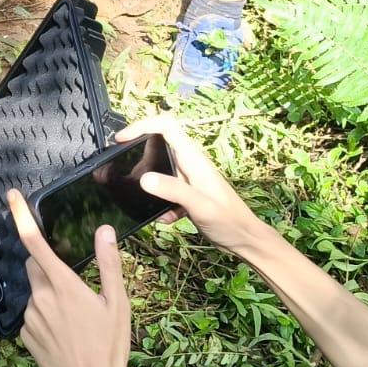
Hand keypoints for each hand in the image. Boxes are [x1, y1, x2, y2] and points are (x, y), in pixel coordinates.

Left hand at [7, 189, 130, 366]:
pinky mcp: (24, 334)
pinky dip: (45, 317)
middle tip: (73, 287)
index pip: (36, 243)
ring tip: (75, 321)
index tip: (11, 197)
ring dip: (49, 296)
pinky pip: (32, 315)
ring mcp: (29, 316)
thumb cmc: (108, 346)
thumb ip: (109, 264)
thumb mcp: (117, 304)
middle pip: (35, 267)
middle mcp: (40, 297)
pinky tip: (64, 334)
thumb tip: (103, 230)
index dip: (21, 217)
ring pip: (35, 293)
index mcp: (63, 285)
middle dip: (47, 267)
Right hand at [113, 115, 265, 255]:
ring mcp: (188, 178)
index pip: (166, 126)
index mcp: (193, 159)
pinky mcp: (187, 193)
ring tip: (139, 199)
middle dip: (138, 158)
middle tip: (123, 173)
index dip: (142, 126)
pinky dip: (159, 203)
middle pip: (158, 145)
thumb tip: (144, 178)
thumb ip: (173, 190)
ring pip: (159, 170)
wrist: (246, 240)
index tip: (121, 139)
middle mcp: (189, 164)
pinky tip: (164, 218)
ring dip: (147, 183)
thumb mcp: (200, 206)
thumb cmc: (229, 221)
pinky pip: (165, 190)